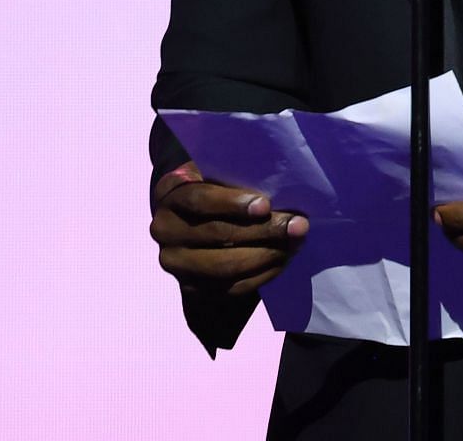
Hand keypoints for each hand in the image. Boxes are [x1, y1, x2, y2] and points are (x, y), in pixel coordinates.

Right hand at [150, 163, 309, 299]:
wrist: (200, 223)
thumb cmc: (218, 190)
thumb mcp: (219, 176)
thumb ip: (238, 177)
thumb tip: (282, 185)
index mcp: (170, 193)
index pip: (200, 199)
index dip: (233, 203)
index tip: (265, 205)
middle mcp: (164, 229)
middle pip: (217, 234)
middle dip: (263, 231)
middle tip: (298, 225)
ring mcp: (176, 262)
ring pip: (225, 266)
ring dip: (267, 255)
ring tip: (295, 244)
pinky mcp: (192, 287)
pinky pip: (231, 287)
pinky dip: (262, 274)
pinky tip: (283, 260)